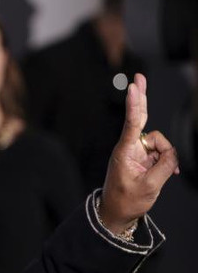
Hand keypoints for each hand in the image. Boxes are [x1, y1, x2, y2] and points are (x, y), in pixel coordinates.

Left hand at [100, 73, 178, 233]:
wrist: (116, 212)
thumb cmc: (126, 200)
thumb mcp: (150, 186)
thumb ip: (165, 166)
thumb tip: (171, 154)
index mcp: (125, 151)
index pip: (132, 123)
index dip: (135, 105)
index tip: (132, 87)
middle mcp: (130, 147)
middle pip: (139, 118)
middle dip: (141, 97)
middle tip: (139, 76)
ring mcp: (136, 151)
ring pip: (160, 143)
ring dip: (166, 156)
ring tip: (161, 175)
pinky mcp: (143, 157)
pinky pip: (161, 152)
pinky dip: (167, 161)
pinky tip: (169, 172)